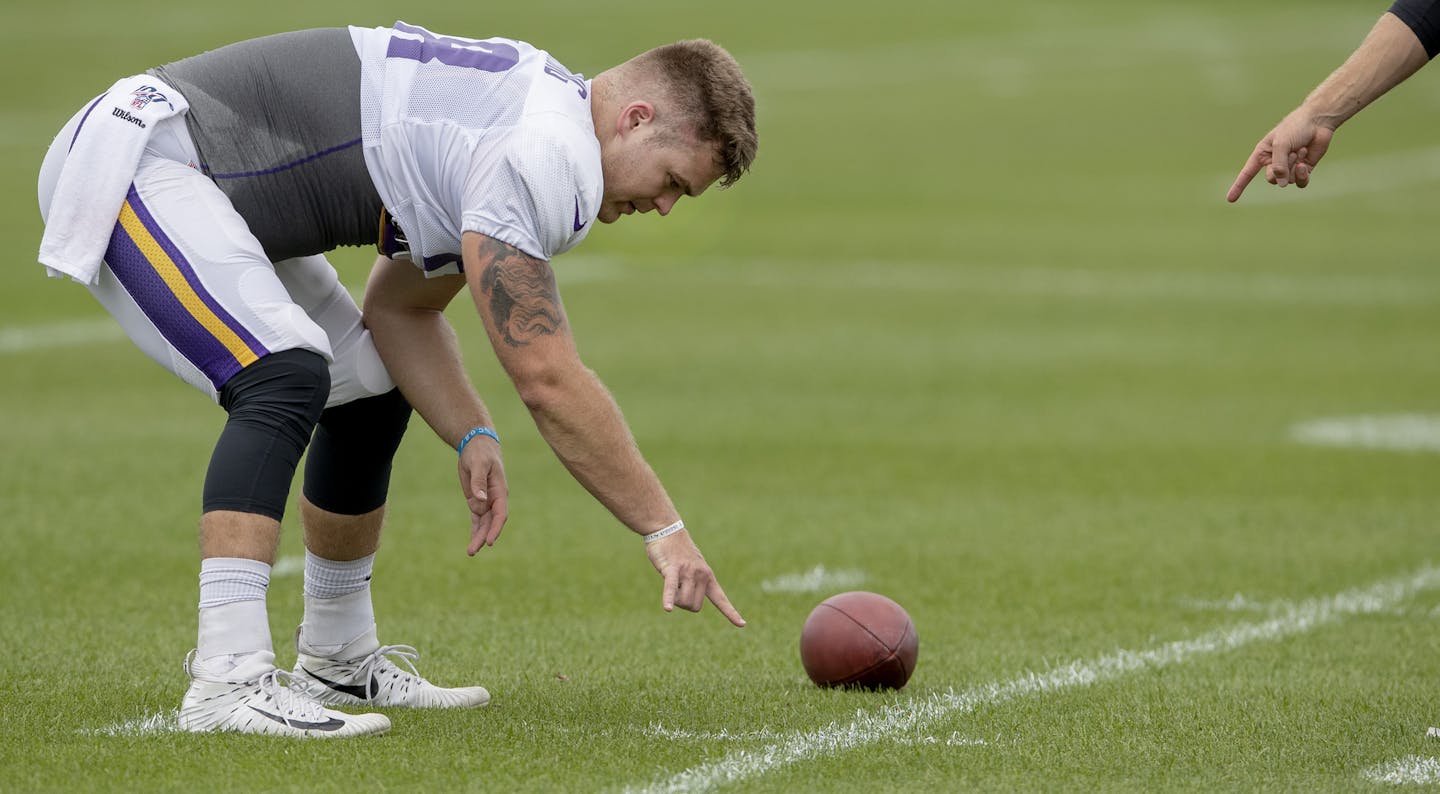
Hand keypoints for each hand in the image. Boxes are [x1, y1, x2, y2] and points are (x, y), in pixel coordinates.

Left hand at [457, 438, 507, 554]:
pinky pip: (477, 519)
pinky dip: (475, 530)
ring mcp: (485, 501)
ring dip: (478, 537)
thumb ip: (479, 482)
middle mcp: (494, 499)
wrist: (476, 446)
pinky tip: (472, 542)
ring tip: (470, 552)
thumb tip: (479, 500)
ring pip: (483, 523)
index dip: (495, 528)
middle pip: (491, 522)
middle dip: (483, 537)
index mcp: (500, 491)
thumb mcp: (479, 464)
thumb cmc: (480, 453)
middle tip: (473, 551)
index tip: (489, 541)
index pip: (500, 514)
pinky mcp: (476, 500)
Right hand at [644, 529, 745, 626]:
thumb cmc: (677, 553)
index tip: (742, 624)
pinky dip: (669, 598)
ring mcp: (688, 572)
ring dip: (673, 600)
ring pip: (683, 602)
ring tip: (669, 581)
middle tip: (676, 588)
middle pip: (694, 607)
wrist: (667, 529)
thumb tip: (689, 602)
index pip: (721, 599)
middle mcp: (701, 575)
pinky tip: (668, 608)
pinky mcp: (672, 569)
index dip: (731, 612)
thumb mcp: (691, 569)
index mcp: (708, 576)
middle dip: (684, 604)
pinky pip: (671, 588)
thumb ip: (694, 584)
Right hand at [1227, 111, 1334, 201]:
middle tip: (1291, 152)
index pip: (1247, 173)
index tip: (1230, 199)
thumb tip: (1281, 184)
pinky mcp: (1303, 170)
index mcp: (1262, 154)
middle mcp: (1274, 162)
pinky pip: (1300, 183)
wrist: (1318, 122)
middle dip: (1282, 168)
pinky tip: (1304, 164)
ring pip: (1288, 180)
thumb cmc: (1295, 127)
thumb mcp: (1281, 144)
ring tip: (1300, 150)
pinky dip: (1302, 175)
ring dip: (1294, 165)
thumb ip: (1278, 165)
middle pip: (1272, 179)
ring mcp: (1289, 167)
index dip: (1239, 186)